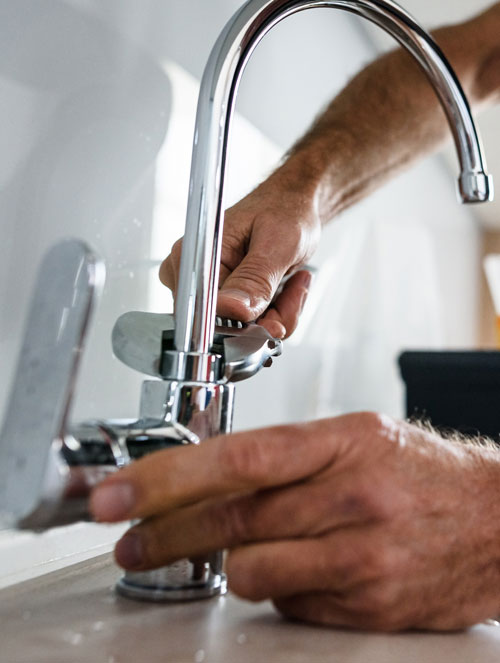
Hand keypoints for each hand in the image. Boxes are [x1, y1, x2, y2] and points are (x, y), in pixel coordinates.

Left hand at [90, 413, 499, 630]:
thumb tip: (211, 481)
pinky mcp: (370, 607)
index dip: (168, 477)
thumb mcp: (356, 436)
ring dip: (227, 563)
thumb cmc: (421, 470)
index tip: (120, 494)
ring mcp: (363, 558)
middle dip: (164, 533)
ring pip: (252, 571)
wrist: (497, 521)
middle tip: (128, 543)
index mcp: (343, 442)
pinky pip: (290, 605)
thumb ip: (286, 457)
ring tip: (233, 551)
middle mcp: (352, 498)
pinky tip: (297, 569)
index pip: (238, 459)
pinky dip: (277, 589)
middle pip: (232, 519)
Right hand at [159, 163, 320, 338]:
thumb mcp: (276, 242)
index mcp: (195, 254)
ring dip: (279, 314)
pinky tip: (288, 287)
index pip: (207, 314)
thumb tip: (233, 310)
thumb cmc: (284, 209)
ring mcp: (209, 290)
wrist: (293, 204)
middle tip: (294, 289)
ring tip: (294, 283)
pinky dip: (277, 313)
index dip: (245, 324)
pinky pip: (252, 326)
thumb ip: (255, 279)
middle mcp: (195, 275)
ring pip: (245, 331)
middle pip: (228, 328)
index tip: (276, 318)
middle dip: (270, 318)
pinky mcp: (226, 299)